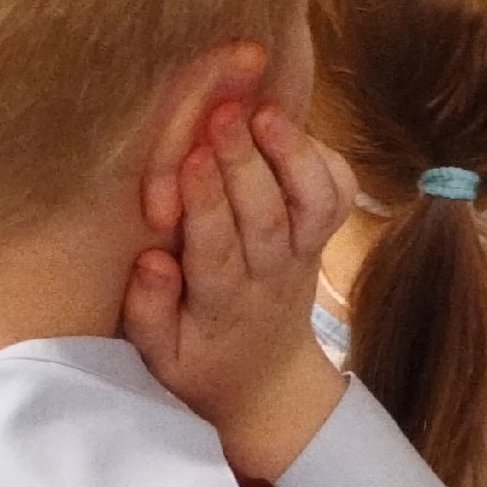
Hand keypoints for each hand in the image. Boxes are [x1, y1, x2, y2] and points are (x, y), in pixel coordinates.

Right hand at [125, 100, 357, 479]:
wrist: (265, 376)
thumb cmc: (198, 357)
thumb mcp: (159, 356)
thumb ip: (148, 311)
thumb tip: (151, 260)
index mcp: (222, 306)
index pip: (216, 250)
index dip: (206, 202)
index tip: (191, 157)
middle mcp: (272, 275)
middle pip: (268, 217)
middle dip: (246, 163)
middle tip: (224, 112)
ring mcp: (306, 252)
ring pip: (315, 203)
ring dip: (294, 153)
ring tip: (267, 109)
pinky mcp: (325, 234)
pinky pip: (338, 193)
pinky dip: (325, 156)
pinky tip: (290, 123)